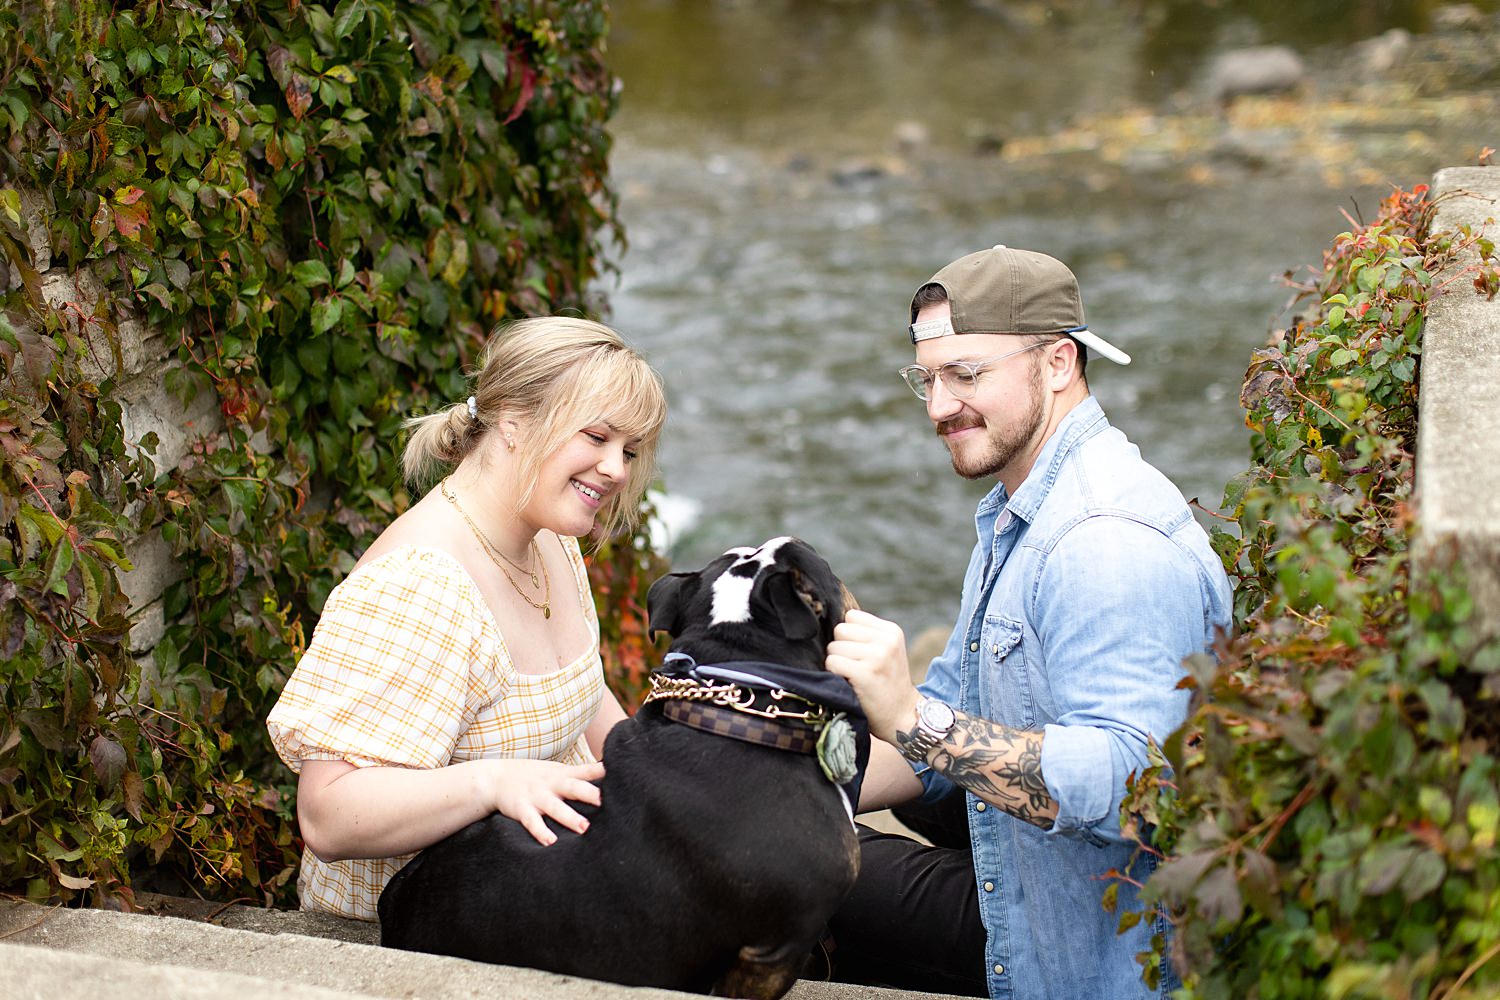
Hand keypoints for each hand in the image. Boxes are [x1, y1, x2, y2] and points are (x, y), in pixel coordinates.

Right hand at [482, 758, 605, 846]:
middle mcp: (551, 784)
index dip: (600, 770)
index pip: (585, 770)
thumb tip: (606, 775)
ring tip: (584, 827)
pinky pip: (532, 822)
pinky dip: (541, 832)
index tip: (618, 771)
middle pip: (573, 787)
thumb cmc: (534, 776)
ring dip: (569, 817)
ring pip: (555, 807)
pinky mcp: (522, 809)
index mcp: (562, 774)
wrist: (495, 777)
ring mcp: (536, 797)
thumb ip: (579, 774)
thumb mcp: (555, 771)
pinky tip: (550, 842)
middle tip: (604, 801)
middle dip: (588, 793)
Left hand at [825, 609, 920, 744]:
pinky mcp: (865, 673)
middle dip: (841, 648)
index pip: (851, 616)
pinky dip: (834, 674)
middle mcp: (886, 640)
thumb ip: (865, 634)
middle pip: (839, 630)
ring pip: (833, 647)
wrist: (902, 716)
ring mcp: (877, 656)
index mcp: (891, 631)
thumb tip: (825, 618)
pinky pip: (832, 663)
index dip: (848, 636)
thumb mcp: (886, 651)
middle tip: (856, 667)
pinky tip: (850, 684)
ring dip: (837, 663)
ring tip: (855, 676)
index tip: (859, 653)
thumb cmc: (886, 683)